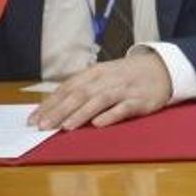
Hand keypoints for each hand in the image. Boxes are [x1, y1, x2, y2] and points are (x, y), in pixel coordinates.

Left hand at [27, 52, 173, 129]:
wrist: (161, 69)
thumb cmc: (126, 75)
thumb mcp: (103, 75)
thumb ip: (82, 88)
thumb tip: (54, 105)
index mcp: (94, 73)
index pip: (67, 88)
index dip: (50, 103)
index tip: (34, 118)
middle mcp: (107, 79)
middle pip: (79, 94)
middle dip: (59, 111)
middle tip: (43, 126)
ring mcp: (124, 89)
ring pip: (99, 100)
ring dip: (80, 113)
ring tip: (65, 126)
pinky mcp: (139, 100)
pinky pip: (123, 108)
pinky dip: (110, 115)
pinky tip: (98, 124)